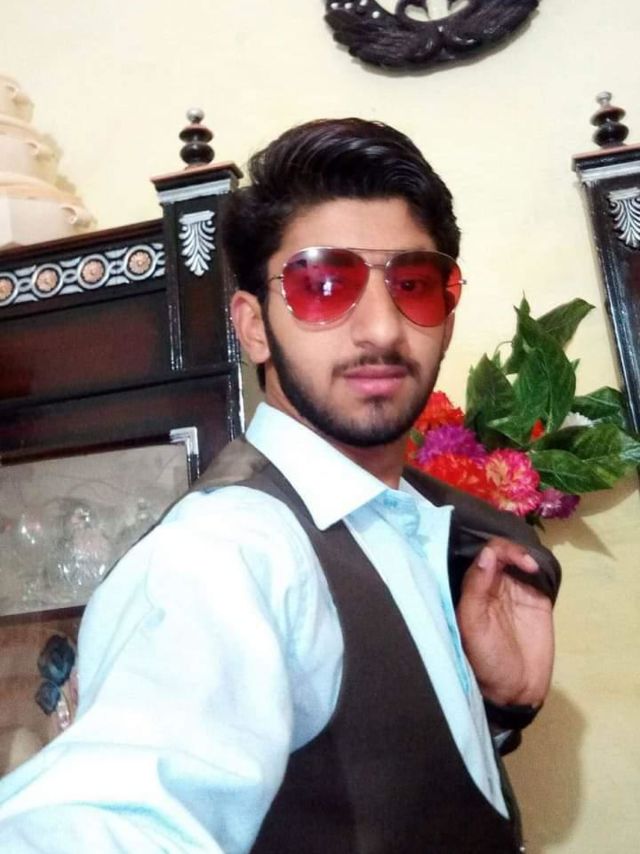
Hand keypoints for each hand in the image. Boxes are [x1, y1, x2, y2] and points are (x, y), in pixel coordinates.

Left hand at [456, 537, 553, 707]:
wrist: (516, 689)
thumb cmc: (486, 658)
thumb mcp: (473, 624)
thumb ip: (476, 588)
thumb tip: (488, 554)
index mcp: (472, 589)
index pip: (481, 557)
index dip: (493, 551)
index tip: (504, 559)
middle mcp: (491, 585)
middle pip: (499, 552)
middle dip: (510, 549)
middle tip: (525, 563)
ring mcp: (515, 590)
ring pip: (517, 559)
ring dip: (522, 554)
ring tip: (531, 567)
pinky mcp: (536, 598)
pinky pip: (536, 574)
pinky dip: (537, 564)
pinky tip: (537, 568)